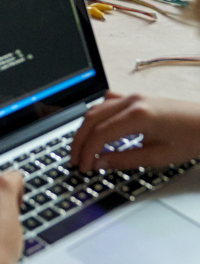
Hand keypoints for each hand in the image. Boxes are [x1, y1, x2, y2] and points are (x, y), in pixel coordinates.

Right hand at [70, 91, 199, 171]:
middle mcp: (131, 101)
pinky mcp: (135, 98)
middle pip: (92, 118)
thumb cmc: (190, 139)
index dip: (87, 151)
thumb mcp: (159, 157)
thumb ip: (125, 159)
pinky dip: (97, 116)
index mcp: (137, 116)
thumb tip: (100, 163)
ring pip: (96, 108)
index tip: (83, 166)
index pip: (100, 133)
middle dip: (80, 140)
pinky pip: (107, 103)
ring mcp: (131, 97)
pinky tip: (96, 127)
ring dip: (85, 128)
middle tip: (75, 159)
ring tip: (82, 148)